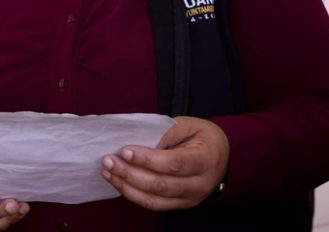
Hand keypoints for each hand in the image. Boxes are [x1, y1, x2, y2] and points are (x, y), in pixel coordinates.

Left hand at [101, 116, 229, 210]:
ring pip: (154, 199)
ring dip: (126, 186)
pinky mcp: (180, 205)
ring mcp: (190, 198)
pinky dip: (132, 195)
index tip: (125, 151)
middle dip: (129, 173)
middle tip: (107, 161)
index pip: (174, 164)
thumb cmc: (202, 137)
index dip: (147, 159)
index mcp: (205, 160)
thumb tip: (141, 140)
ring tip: (107, 172)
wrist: (221, 157)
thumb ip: (167, 131)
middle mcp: (199, 184)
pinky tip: (118, 182)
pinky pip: (153, 205)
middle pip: (160, 185)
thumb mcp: (189, 124)